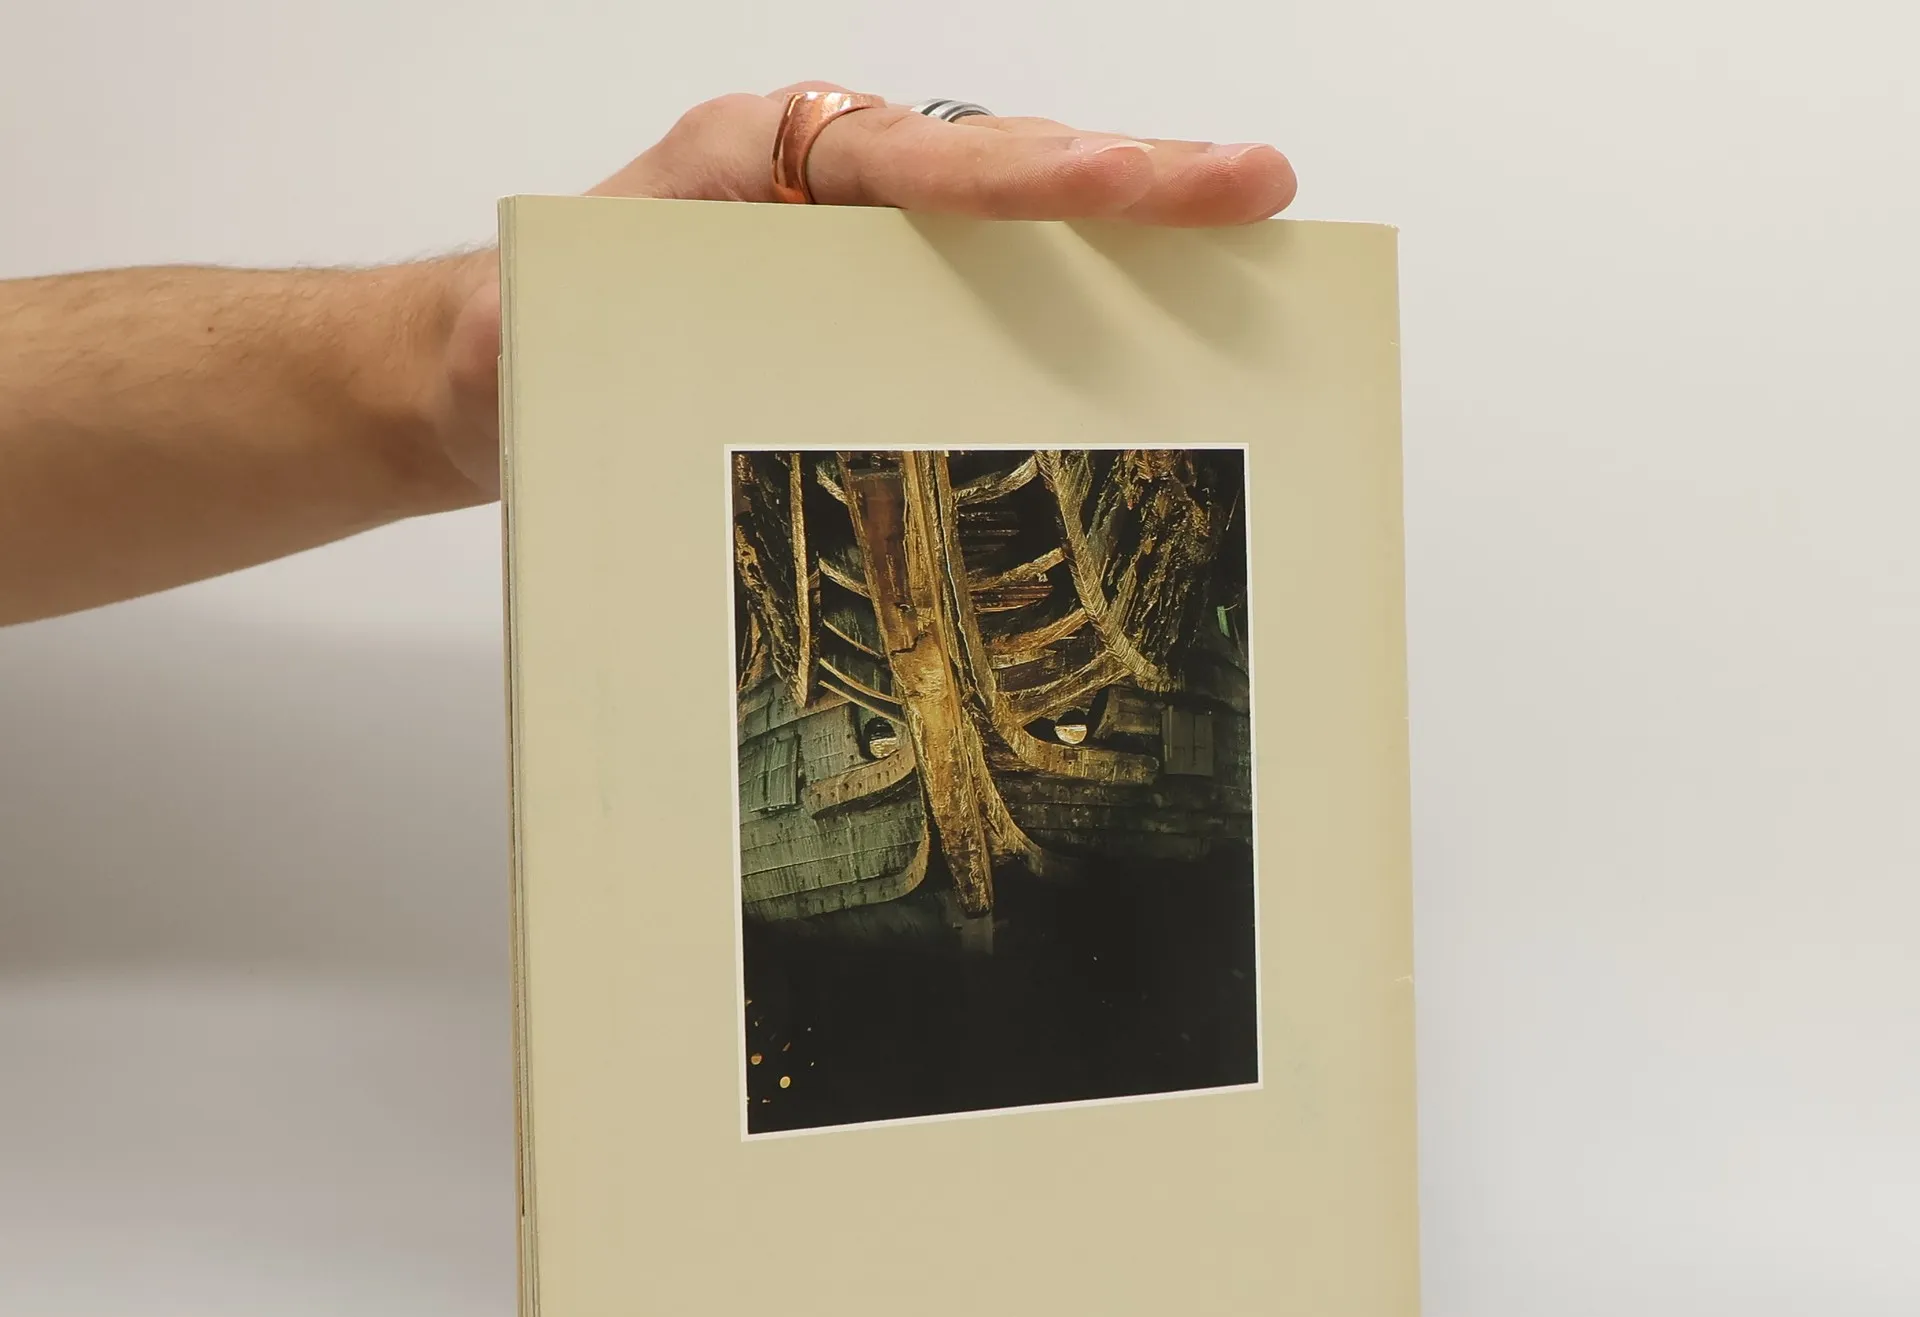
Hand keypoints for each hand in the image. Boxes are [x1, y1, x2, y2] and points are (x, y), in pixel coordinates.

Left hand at [433, 84, 1296, 492]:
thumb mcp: (538, 333)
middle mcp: (819, 180)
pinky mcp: (880, 289)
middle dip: (1129, 174)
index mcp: (746, 163)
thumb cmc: (533, 344)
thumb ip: (576, 330)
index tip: (1108, 177)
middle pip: (993, 163)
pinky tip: (1158, 300)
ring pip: (1011, 207)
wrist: (512, 367)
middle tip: (1254, 183)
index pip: (904, 161)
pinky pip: (993, 271)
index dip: (1012, 176)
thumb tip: (590, 349)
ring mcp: (860, 232)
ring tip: (1244, 220)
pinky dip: (1078, 277)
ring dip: (1129, 221)